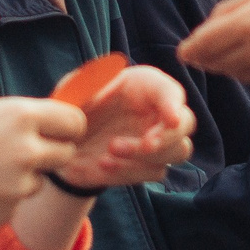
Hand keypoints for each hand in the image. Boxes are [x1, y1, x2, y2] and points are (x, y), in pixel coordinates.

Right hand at [0, 98, 84, 234]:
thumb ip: (13, 121)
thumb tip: (42, 124)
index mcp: (19, 115)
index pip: (74, 121)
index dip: (66, 128)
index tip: (56, 132)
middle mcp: (27, 149)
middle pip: (66, 153)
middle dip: (51, 154)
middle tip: (23, 155)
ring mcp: (19, 185)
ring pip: (39, 181)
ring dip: (22, 179)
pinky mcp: (6, 213)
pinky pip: (16, 204)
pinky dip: (1, 200)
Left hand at [51, 66, 195, 189]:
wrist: (63, 142)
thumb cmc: (75, 106)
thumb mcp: (74, 89)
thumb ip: (89, 83)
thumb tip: (105, 76)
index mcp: (145, 86)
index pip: (171, 91)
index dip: (174, 104)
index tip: (171, 119)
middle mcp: (157, 112)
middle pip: (186, 124)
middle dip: (168, 137)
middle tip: (145, 145)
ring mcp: (157, 141)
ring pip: (176, 152)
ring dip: (147, 156)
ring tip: (109, 154)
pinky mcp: (147, 166)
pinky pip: (153, 173)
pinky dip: (129, 172)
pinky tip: (102, 166)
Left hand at [178, 0, 249, 87]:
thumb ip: (227, 10)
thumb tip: (205, 29)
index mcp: (244, 26)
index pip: (204, 45)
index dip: (191, 49)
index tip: (184, 51)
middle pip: (216, 63)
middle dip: (206, 58)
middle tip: (199, 53)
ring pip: (235, 73)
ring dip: (226, 65)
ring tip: (226, 53)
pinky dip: (247, 71)